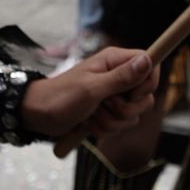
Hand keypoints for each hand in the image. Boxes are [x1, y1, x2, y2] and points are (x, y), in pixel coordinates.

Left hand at [20, 48, 157, 139]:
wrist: (40, 115)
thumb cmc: (61, 96)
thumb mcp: (92, 88)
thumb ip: (122, 77)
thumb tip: (147, 61)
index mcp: (115, 61)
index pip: (150, 64)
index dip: (148, 82)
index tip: (133, 94)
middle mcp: (117, 76)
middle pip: (145, 96)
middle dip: (125, 109)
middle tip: (104, 104)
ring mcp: (113, 95)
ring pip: (133, 114)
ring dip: (111, 121)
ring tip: (91, 114)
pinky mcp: (108, 112)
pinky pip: (121, 125)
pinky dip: (105, 128)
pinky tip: (89, 122)